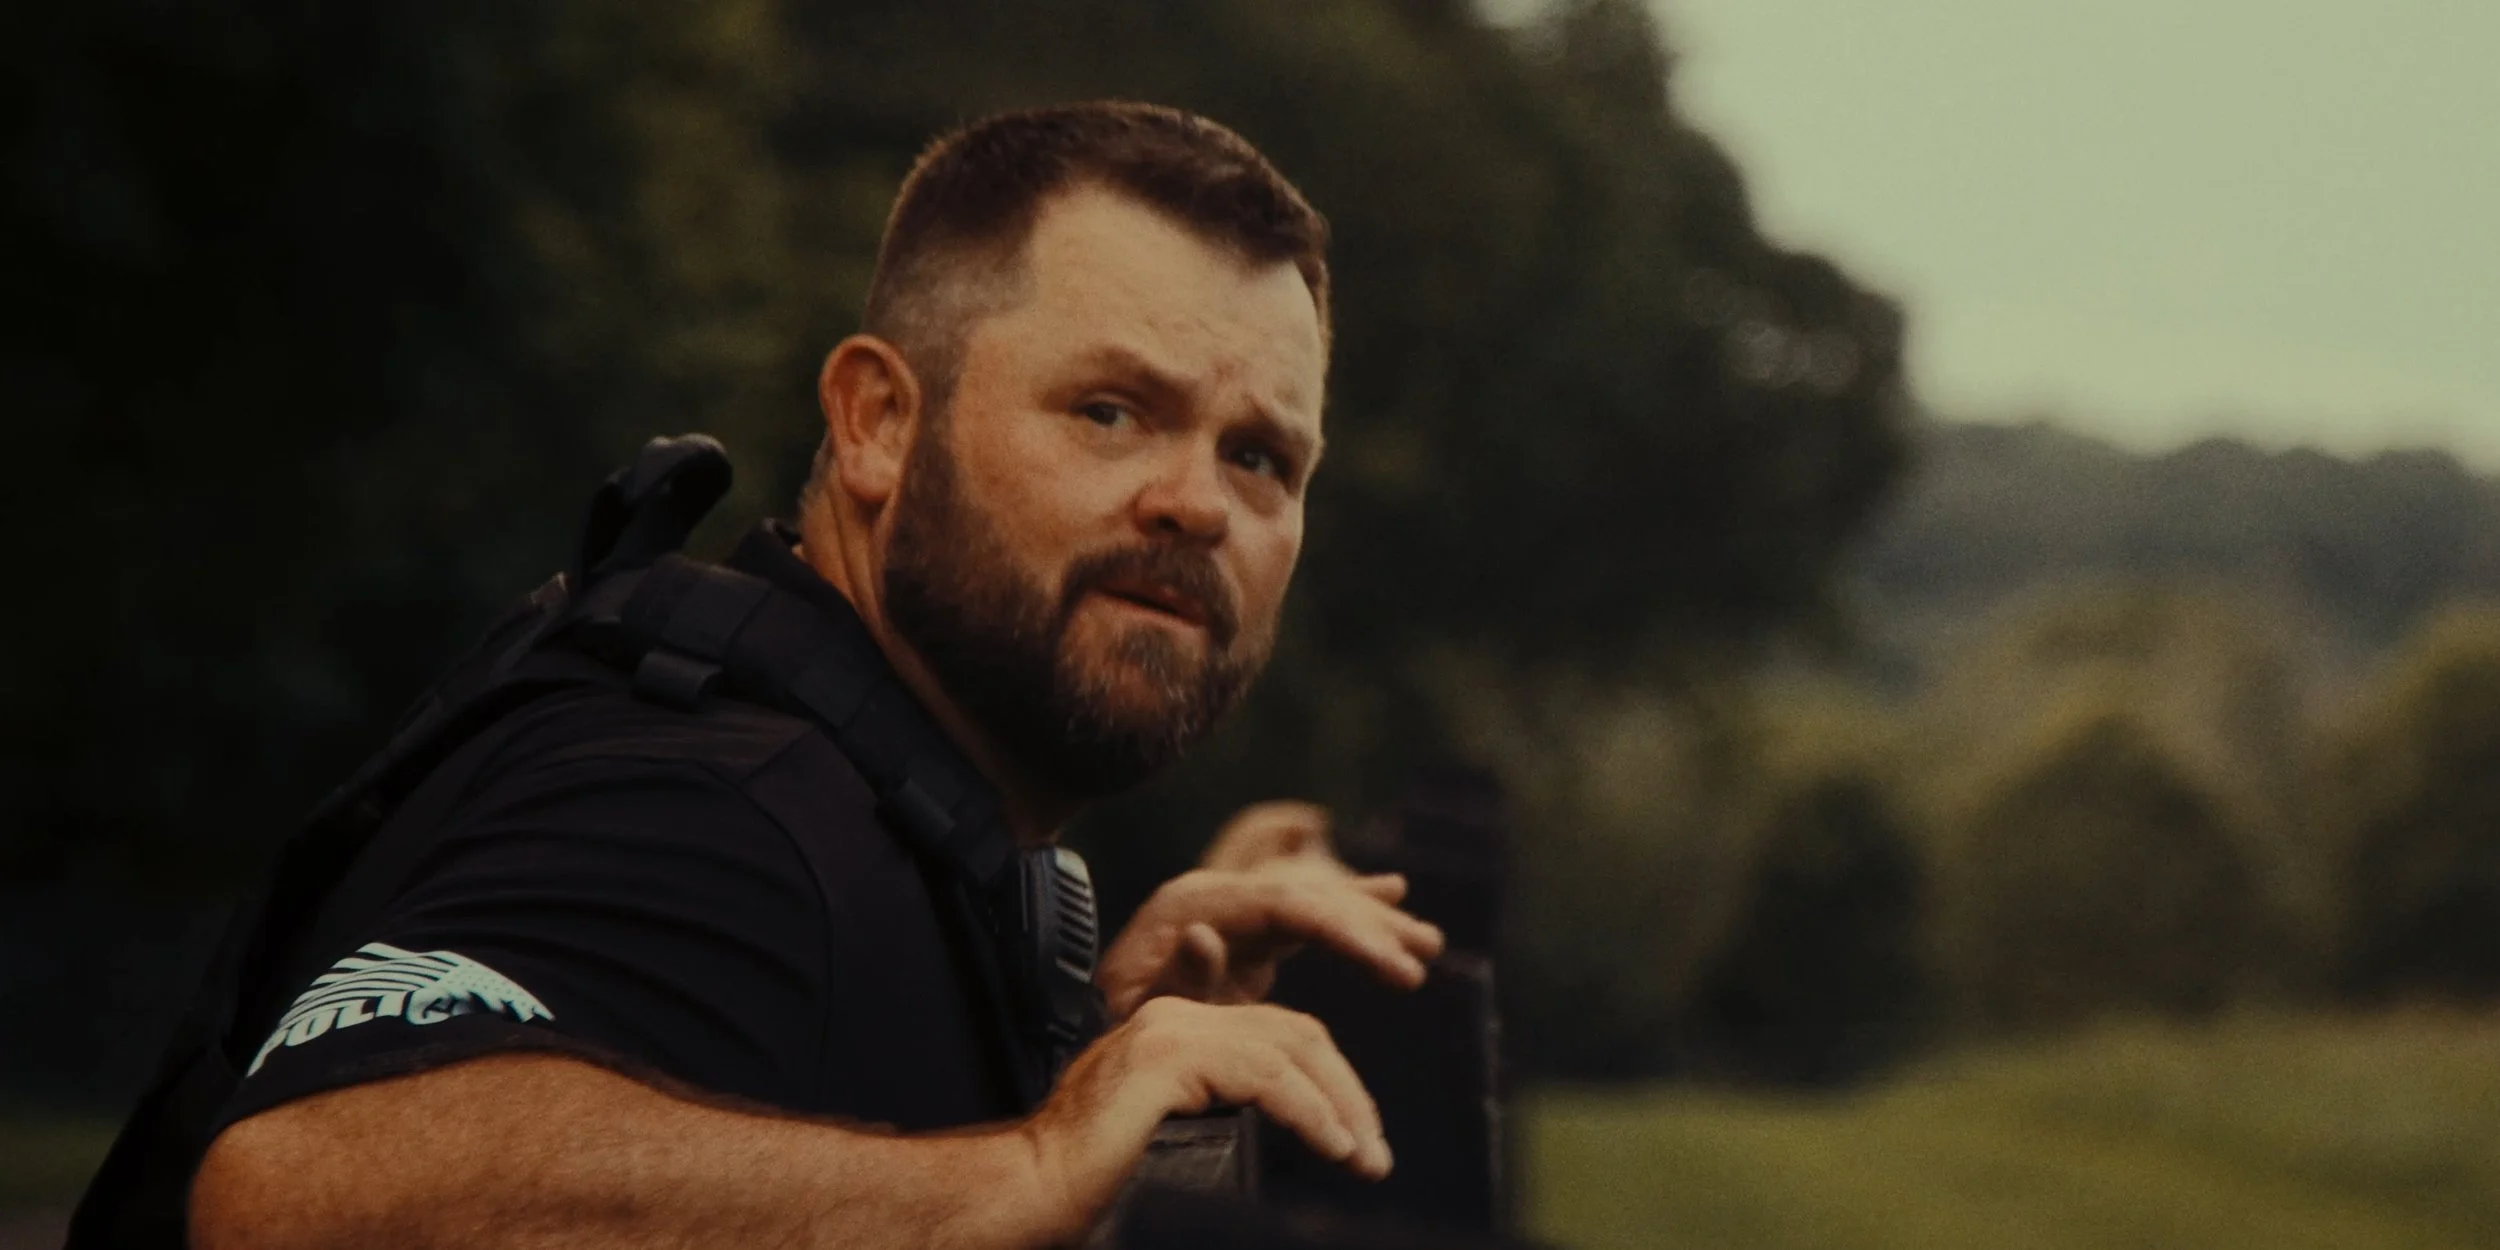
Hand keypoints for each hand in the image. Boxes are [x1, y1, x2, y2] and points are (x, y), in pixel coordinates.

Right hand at [1017, 997, 1389, 1241]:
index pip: (1277, 1035)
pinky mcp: (1168, 1058)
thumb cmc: (1091, 1182)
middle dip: (1348, 1093)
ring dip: (1341, 1107)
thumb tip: (1293, 1140)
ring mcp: (1169, 1030)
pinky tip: (1334, 1147)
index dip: (1329, 1084)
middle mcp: (1174, 1015)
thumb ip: (1224, 1117)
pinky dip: (1311, 1112)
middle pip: (1294, 1034)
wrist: (1029, 1190)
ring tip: (1365, 1160)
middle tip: (1376, 1155)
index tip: (1358, 1140)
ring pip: (1288, 1049)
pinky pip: (1265, 1075)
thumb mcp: (1177, 1137)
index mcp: (1176, 1027)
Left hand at [1094, 802, 1445, 1021]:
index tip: (1396, 968)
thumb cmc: (1109, 1022)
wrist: (1083, 1015)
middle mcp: (1218, 891)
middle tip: (1422, 958)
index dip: (1347, 933)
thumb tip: (1206, 935)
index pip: (1288, 906)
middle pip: (1310, 896)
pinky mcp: (1243, 924)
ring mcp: (1232, 904)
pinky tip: (1395, 892)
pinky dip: (1351, 904)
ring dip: (1374, 916)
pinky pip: (1307, 909)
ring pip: (1315, 897)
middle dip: (1371, 926)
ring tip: (1429, 941)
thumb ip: (1175, 978)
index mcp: (1194, 905)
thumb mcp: (1134, 1009)